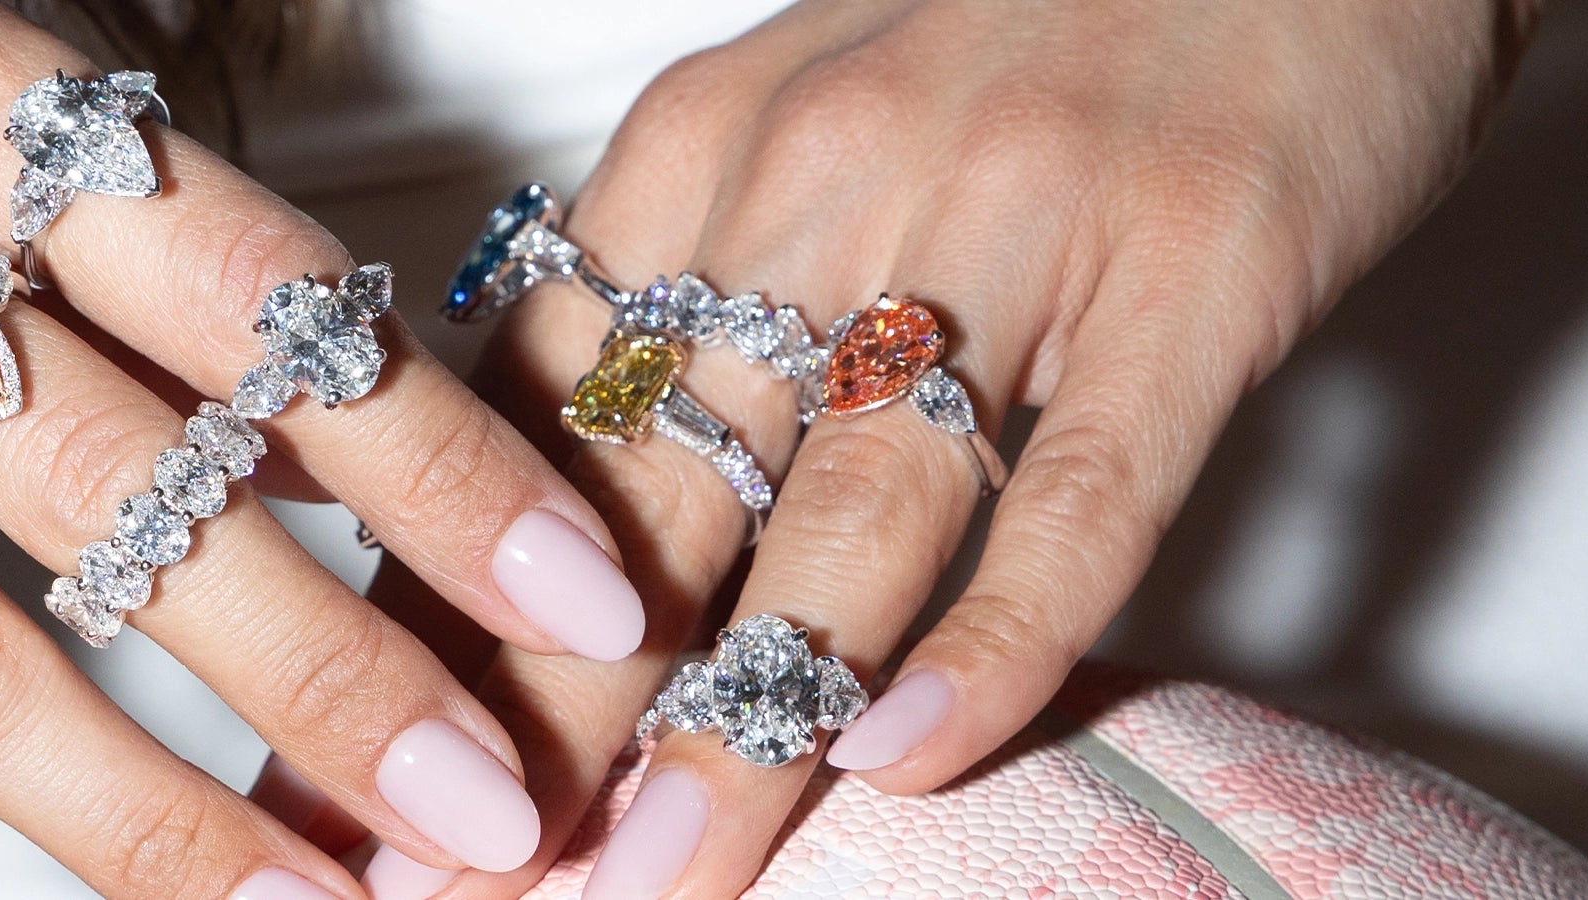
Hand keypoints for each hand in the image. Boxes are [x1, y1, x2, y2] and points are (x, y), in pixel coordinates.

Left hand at [333, 0, 1538, 893]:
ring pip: (840, 514)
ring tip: (659, 874)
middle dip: (554, 705)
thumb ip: (688, 298)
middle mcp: (829, 176)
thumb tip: (550, 518)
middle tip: (478, 870)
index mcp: (708, 145)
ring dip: (740, 720)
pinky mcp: (1191, 268)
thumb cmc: (1027, 40)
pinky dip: (999, 634)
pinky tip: (914, 756)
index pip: (535, 415)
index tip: (395, 754)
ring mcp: (1012, 221)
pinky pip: (1082, 487)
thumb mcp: (807, 133)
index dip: (450, 604)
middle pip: (657, 486)